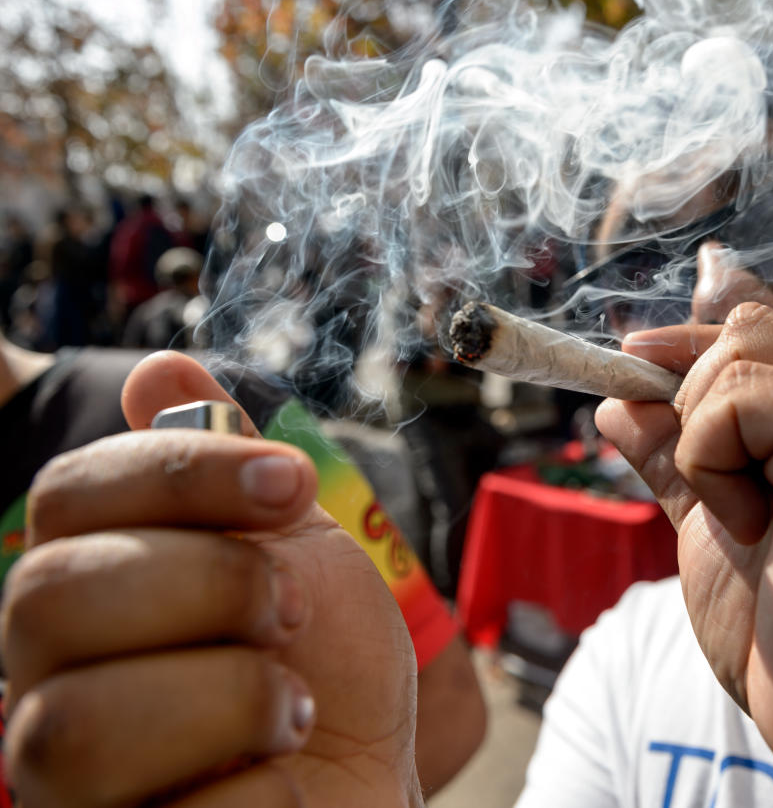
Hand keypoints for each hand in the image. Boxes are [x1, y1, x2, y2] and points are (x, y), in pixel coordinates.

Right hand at [1, 352, 418, 807]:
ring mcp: (69, 783)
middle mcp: (52, 681)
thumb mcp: (297, 550)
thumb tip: (163, 365)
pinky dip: (260, 793)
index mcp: (95, 590)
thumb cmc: (329, 673)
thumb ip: (233, 471)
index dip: (180, 469)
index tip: (293, 481)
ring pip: (70, 728)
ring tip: (295, 712)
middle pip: (44, 599)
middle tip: (294, 609)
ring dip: (225, 697)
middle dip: (205, 582)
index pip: (66, 496)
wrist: (370, 786)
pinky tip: (286, 782)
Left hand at [597, 303, 772, 804]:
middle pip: (748, 328)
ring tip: (746, 523)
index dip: (685, 349)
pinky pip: (745, 399)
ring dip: (705, 442)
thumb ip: (678, 456)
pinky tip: (751, 529)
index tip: (631, 378)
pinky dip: (714, 461)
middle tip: (714, 493)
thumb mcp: (714, 527)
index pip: (759, 332)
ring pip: (741, 352)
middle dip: (690, 397)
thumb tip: (620, 399)